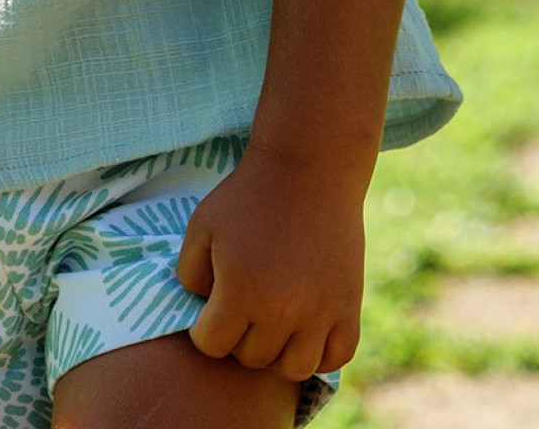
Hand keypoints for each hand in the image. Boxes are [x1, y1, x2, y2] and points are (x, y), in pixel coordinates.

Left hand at [177, 145, 364, 384]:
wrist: (308, 170)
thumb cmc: (249, 195)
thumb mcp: (202, 225)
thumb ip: (189, 273)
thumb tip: (202, 309)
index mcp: (241, 290)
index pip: (212, 346)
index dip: (205, 330)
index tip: (211, 311)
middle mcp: (282, 311)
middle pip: (252, 358)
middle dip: (239, 338)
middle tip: (241, 310)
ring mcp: (320, 313)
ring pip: (294, 368)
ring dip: (278, 353)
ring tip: (272, 325)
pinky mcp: (349, 307)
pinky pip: (337, 357)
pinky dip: (320, 352)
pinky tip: (306, 329)